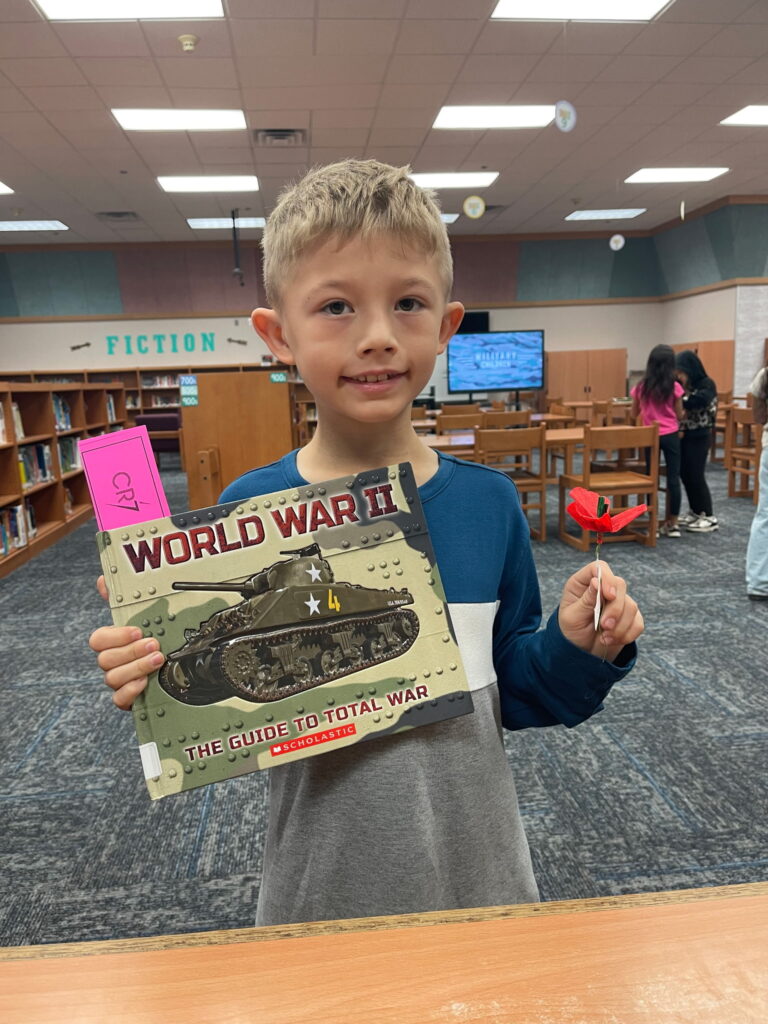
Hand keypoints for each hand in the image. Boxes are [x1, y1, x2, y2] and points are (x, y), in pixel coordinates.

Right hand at [89, 575, 164, 709]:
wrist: (177, 671)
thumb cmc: (154, 641)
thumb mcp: (143, 618)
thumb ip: (122, 600)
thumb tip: (104, 579)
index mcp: (114, 643)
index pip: (98, 640)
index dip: (115, 636)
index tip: (137, 630)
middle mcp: (113, 663)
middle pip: (105, 660)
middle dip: (130, 651)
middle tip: (153, 643)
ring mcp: (119, 682)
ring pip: (112, 678)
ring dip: (136, 668)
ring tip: (158, 659)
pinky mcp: (128, 700)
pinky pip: (119, 700)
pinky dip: (131, 691)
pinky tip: (145, 682)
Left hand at [558, 560, 642, 661]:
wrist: (580, 652)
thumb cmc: (570, 632)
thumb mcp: (572, 617)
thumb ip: (585, 600)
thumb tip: (596, 582)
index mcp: (583, 583)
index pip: (599, 568)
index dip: (607, 578)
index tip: (609, 596)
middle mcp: (602, 589)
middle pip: (620, 585)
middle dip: (615, 608)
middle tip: (605, 625)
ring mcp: (618, 602)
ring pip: (631, 606)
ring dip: (619, 625)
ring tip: (604, 638)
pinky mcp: (629, 618)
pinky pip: (637, 622)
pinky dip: (627, 634)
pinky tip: (612, 641)